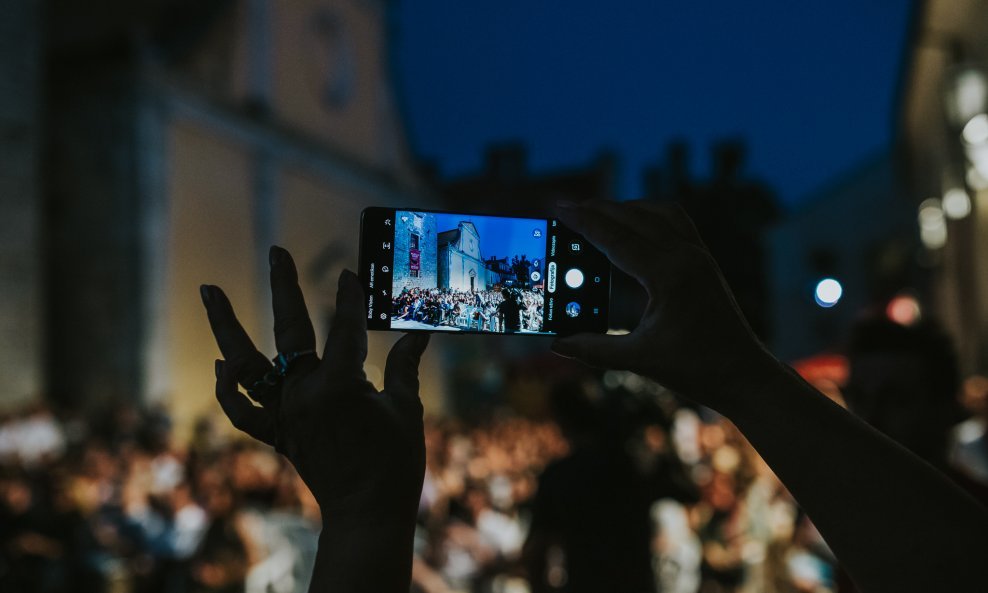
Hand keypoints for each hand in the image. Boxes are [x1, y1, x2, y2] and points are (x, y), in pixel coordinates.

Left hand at [200, 247, 429, 517]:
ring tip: (209, 291)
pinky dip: (229, 389)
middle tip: (276, 251)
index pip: (346, 329)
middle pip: (289, 331)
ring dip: (226, 327)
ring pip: (246, 366)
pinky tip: (223, 365)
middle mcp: (303, 395)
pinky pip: (243, 412)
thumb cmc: (394, 463)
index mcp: (339, 386)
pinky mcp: (278, 434)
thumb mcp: (407, 410)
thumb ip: (405, 367)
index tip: (350, 273)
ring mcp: (285, 415)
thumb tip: (418, 335)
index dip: (351, 298)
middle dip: (284, 287)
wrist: (368, 513)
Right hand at [551, 200, 779, 411]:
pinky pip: (674, 223)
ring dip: (625, 208)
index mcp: (669, 275)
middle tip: (566, 208)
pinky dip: (648, 217)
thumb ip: (593, 350)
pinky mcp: (705, 262)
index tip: (559, 208)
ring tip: (595, 213)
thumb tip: (557, 344)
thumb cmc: (698, 370)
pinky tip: (633, 226)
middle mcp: (687, 256)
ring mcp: (699, 256)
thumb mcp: (639, 359)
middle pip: (634, 218)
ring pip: (657, 213)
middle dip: (598, 210)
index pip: (616, 239)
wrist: (745, 376)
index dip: (584, 223)